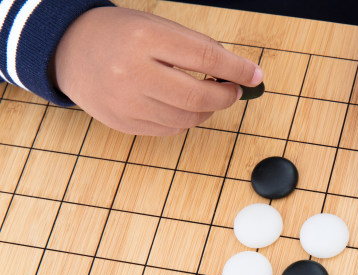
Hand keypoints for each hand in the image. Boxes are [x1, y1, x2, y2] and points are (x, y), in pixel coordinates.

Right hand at [53, 7, 262, 135]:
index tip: (255, 76)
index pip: (205, 58)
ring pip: (188, 118)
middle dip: (226, 96)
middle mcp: (133, 73)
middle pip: (198, 96)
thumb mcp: (157, 27)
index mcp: (145, 40)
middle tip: (234, 90)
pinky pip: (170, 129)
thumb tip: (240, 72)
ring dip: (206, 109)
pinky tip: (178, 104)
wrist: (68, 50)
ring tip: (204, 94)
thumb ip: (197, 48)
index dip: (236, 69)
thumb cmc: (120, 36)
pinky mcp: (124, 123)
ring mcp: (126, 103)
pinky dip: (185, 119)